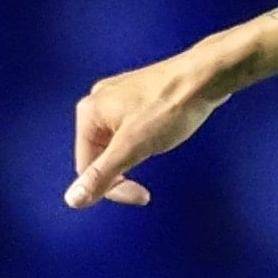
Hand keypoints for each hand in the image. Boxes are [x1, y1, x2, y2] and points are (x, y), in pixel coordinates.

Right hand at [65, 36, 247, 208]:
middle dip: (123, 172)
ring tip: (158, 149)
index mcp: (88, 114)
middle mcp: (97, 103)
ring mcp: (117, 98)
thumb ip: (102, 174)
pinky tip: (161, 137)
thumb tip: (72, 200)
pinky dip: (142, 142)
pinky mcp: (138, 98)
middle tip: (148, 184)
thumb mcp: (133, 147)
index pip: (87, 167)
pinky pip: (130, 129)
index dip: (112, 188)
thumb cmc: (170, 107)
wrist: (204, 77)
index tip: (141, 196)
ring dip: (134, 157)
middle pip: (100, 154)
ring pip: (116, 143)